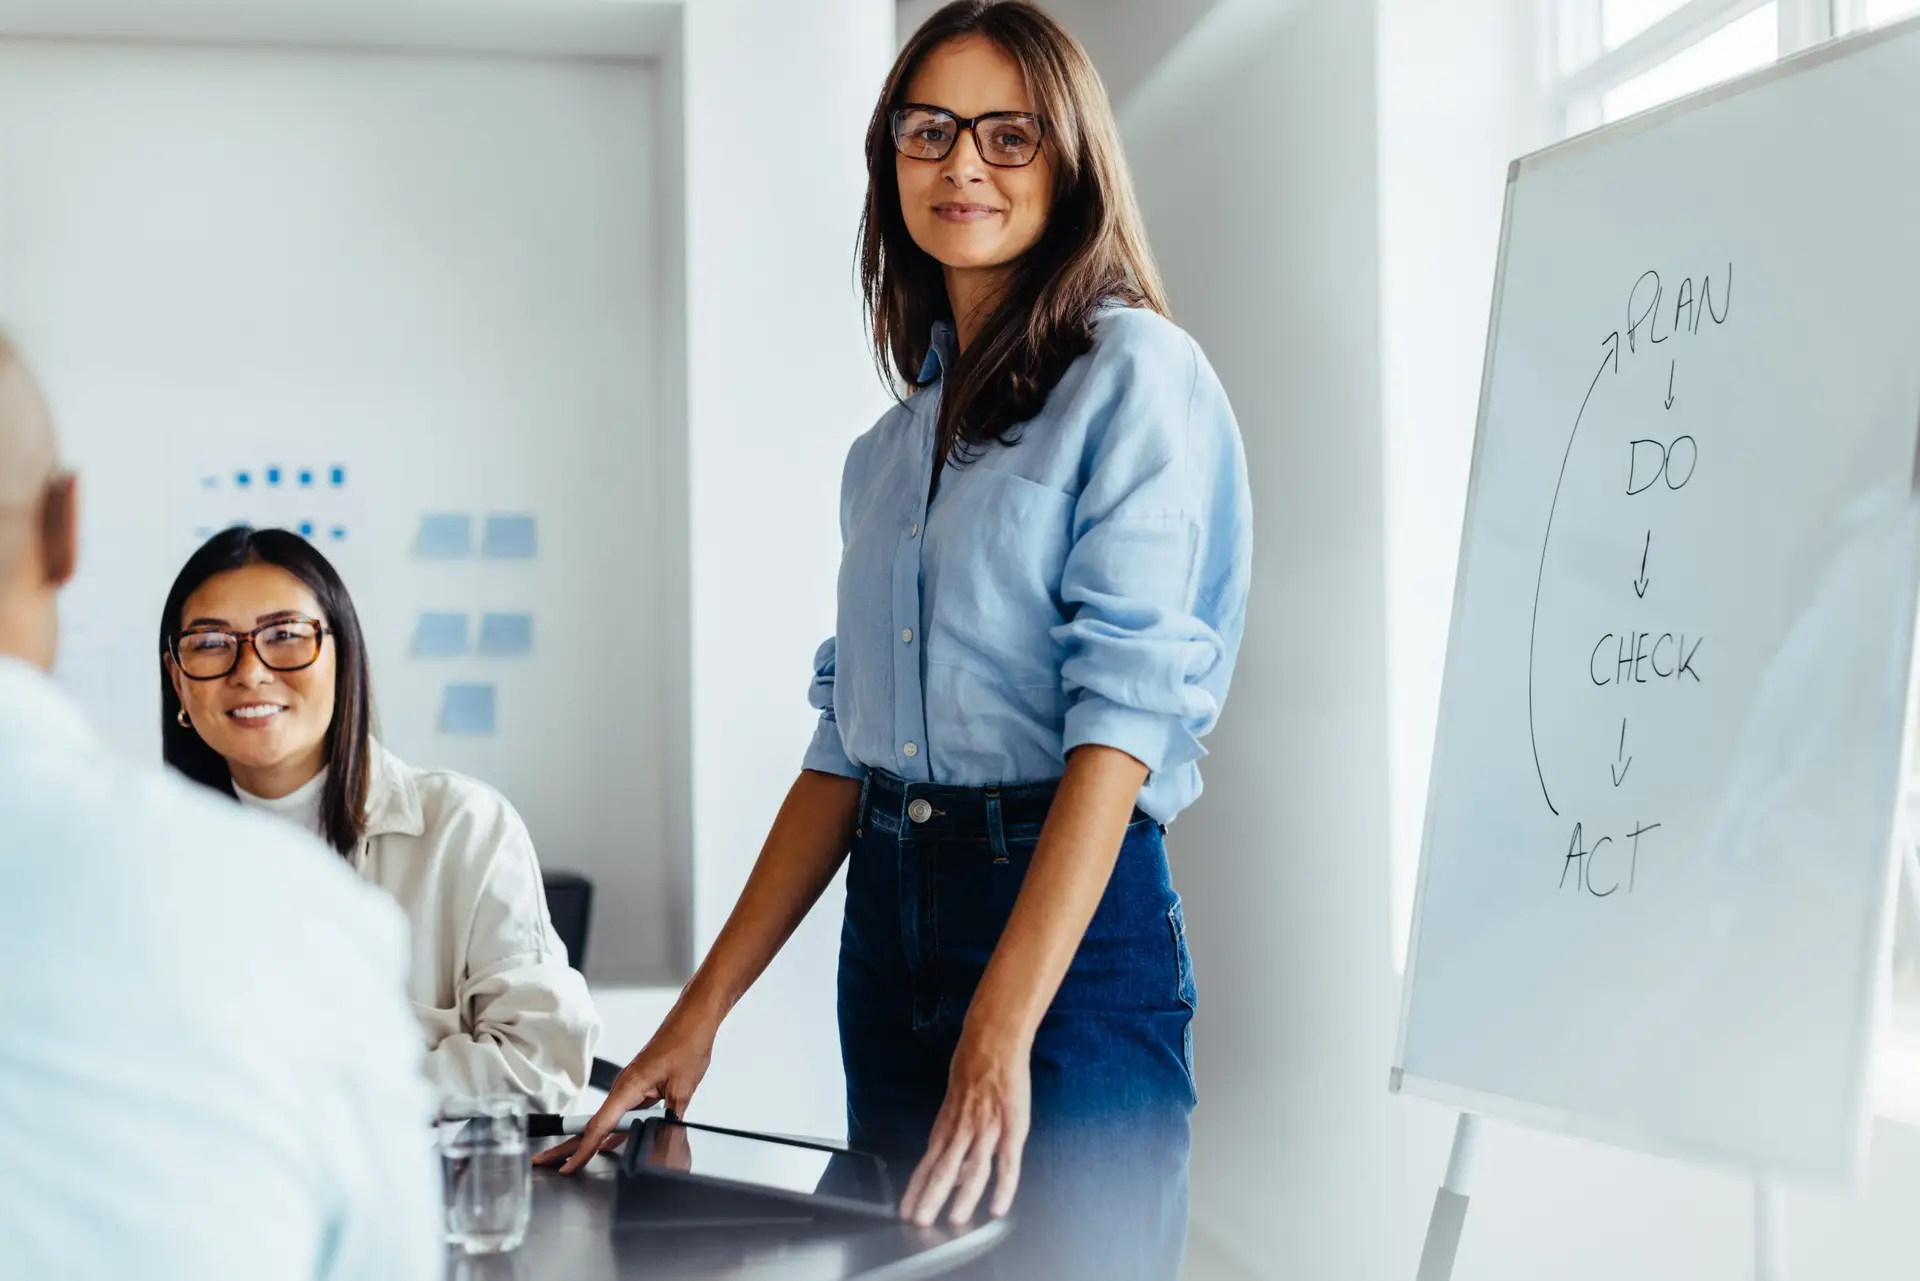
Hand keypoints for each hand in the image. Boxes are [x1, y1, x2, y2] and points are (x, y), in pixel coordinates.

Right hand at [534, 1007, 717, 1173]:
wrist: (693, 1020)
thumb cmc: (686, 1043)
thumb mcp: (683, 1088)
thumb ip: (671, 1118)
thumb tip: (667, 1138)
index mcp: (629, 1086)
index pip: (600, 1126)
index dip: (582, 1150)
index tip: (567, 1166)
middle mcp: (624, 1087)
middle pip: (592, 1124)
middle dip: (568, 1145)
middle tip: (543, 1161)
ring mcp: (631, 1088)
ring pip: (606, 1121)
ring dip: (590, 1141)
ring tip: (571, 1161)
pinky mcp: (640, 1087)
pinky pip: (622, 1115)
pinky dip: (614, 1131)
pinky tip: (608, 1146)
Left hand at [898, 1028, 1030, 1226]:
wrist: (994, 1039)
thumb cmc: (973, 1064)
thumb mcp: (954, 1097)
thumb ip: (952, 1130)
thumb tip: (951, 1161)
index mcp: (948, 1123)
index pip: (928, 1162)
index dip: (916, 1187)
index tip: (905, 1209)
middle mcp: (963, 1129)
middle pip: (944, 1169)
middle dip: (931, 1198)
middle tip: (919, 1223)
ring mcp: (988, 1128)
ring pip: (973, 1169)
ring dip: (962, 1198)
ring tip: (954, 1221)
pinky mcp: (1013, 1126)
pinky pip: (1008, 1163)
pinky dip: (1003, 1187)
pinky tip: (998, 1207)